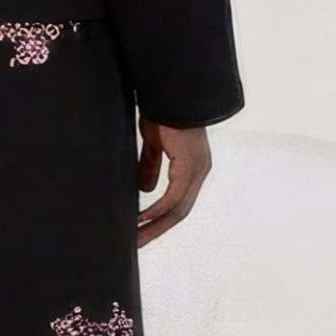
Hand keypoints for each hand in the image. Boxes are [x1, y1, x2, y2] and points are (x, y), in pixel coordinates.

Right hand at [135, 119, 210, 246]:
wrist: (171, 92)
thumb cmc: (163, 111)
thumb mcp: (154, 143)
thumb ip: (150, 165)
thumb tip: (145, 189)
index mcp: (192, 167)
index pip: (178, 202)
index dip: (160, 218)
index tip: (141, 230)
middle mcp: (199, 171)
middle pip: (179, 212)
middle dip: (156, 229)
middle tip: (137, 244)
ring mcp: (197, 170)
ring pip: (177, 210)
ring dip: (154, 226)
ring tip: (135, 239)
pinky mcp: (190, 166)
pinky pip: (173, 197)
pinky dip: (155, 211)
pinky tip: (140, 219)